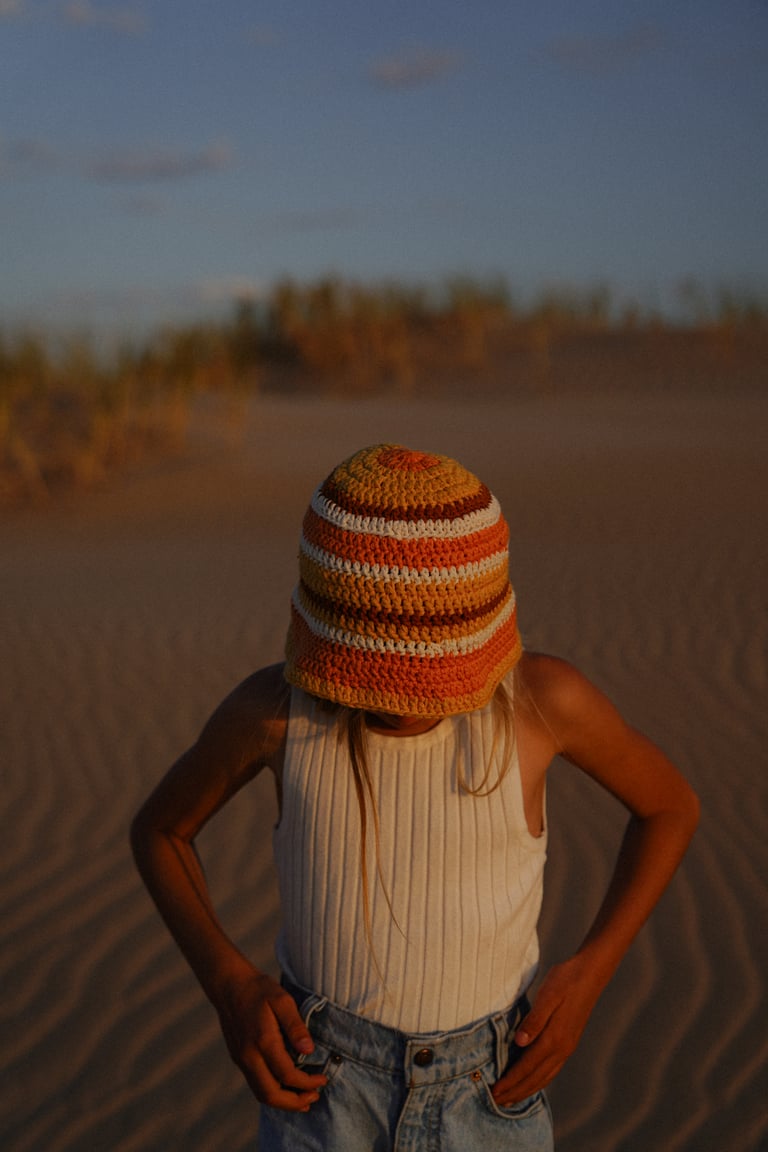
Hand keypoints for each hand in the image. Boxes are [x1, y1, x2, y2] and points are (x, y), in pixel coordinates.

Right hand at [217, 970, 327, 1110]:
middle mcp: (249, 1055)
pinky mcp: (238, 1059)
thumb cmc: (259, 989)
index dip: (307, 1083)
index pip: (287, 1074)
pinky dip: (272, 1092)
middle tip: (314, 1098)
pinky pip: (255, 1084)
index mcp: (262, 1041)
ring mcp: (241, 1059)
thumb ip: (296, 1026)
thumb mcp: (282, 1000)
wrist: (229, 985)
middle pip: (270, 1094)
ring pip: (261, 1094)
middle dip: (294, 1102)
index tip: (323, 1079)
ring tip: (303, 1100)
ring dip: (283, 1102)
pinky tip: (286, 1087)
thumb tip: (309, 1051)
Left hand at [491, 959, 601, 1107]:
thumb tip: (519, 1042)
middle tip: (496, 1103)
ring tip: (510, 1099)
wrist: (590, 974)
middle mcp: (562, 1049)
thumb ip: (534, 1020)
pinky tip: (532, 1082)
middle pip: (535, 1078)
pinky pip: (551, 1070)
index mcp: (554, 1039)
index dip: (510, 1081)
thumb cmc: (565, 980)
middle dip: (515, 1092)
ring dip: (527, 1090)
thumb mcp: (547, 995)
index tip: (494, 1092)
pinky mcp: (568, 1043)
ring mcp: (567, 1048)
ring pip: (544, 1078)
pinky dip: (539, 1081)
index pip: (527, 1067)